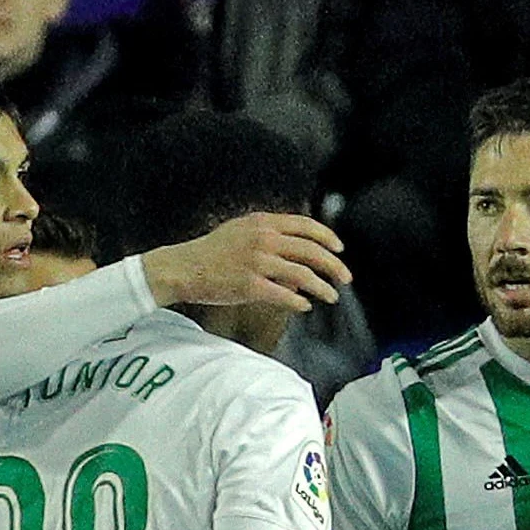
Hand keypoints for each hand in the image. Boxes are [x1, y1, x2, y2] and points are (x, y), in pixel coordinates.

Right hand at [147, 210, 348, 312]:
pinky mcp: (250, 286)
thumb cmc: (212, 251)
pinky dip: (299, 303)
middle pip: (311, 251)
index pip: (306, 226)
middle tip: (346, 278)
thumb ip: (269, 235)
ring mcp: (257, 262)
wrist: (184, 267)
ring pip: (303, 275)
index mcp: (263, 222)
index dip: (328, 237)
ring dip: (323, 287)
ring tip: (332, 297)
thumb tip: (296, 253)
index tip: (340, 249)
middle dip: (334, 265)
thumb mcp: (241, 231)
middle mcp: (263, 239)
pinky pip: (285, 296)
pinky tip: (305, 307)